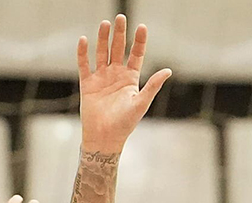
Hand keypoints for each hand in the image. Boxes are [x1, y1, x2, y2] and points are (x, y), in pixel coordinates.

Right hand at [78, 14, 171, 151]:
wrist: (105, 137)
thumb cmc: (125, 123)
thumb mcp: (141, 102)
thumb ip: (152, 85)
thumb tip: (168, 70)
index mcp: (131, 79)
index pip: (136, 54)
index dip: (139, 41)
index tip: (142, 27)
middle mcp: (116, 75)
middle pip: (118, 49)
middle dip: (120, 34)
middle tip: (121, 17)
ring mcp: (101, 78)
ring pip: (102, 53)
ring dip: (102, 39)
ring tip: (105, 23)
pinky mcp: (88, 84)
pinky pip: (84, 65)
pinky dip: (83, 53)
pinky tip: (84, 40)